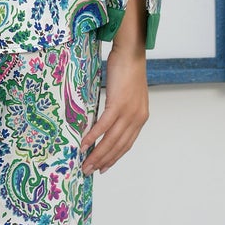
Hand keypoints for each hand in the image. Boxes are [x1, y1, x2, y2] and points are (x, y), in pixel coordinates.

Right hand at [79, 42, 148, 172]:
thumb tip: (106, 121)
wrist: (131, 54)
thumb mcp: (127, 95)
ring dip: (97, 154)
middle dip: (103, 161)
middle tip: (89, 171)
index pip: (127, 144)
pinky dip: (93, 136)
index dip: (114, 158)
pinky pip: (104, 125)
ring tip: (85, 163)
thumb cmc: (127, 70)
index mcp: (140, 118)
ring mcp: (129, 112)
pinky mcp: (119, 104)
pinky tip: (84, 144)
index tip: (103, 168)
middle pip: (119, 146)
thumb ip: (121, 110)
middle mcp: (137, 118)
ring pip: (111, 140)